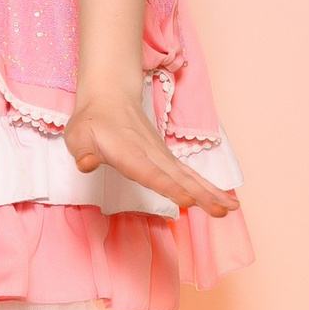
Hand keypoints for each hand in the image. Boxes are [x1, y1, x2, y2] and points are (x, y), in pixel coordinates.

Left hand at [64, 85, 238, 220]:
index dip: (169, 188)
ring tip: (231, 209)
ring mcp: (163, 157)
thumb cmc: (91, 122)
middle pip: (179, 178)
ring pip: (190, 177)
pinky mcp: (168, 159)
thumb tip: (86, 165)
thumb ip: (82, 153)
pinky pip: (190, 175)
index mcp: (129, 153)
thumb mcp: (77, 136)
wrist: (110, 98)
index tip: (188, 201)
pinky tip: (225, 200)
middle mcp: (152, 155)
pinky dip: (208, 187)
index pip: (151, 174)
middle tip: (222, 211)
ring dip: (211, 193)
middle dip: (201, 195)